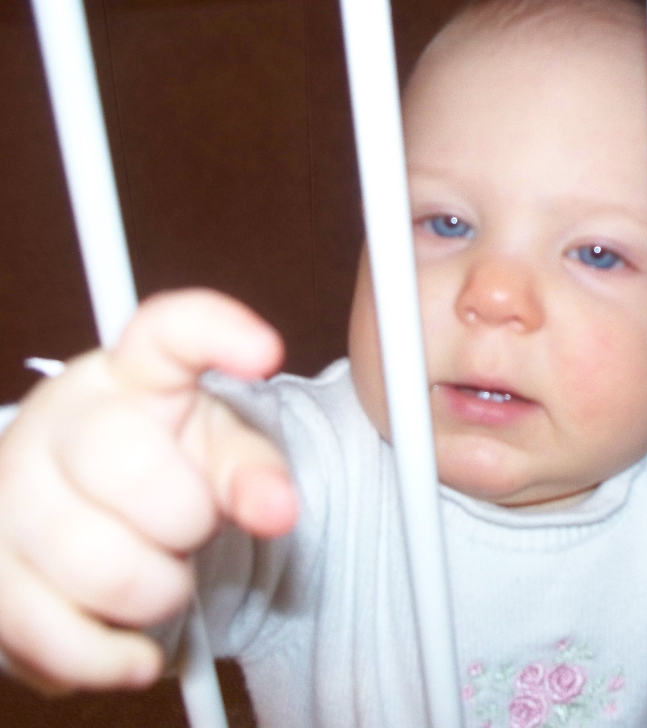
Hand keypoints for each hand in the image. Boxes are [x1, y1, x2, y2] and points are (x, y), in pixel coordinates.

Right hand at [0, 289, 297, 693]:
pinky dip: (108, 655)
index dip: (213, 332)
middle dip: (184, 518)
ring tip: (161, 580)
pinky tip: (132, 646)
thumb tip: (277, 509)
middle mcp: (57, 420)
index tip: (265, 352)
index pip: (164, 332)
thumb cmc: (166, 473)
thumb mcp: (219, 455)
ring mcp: (7, 493)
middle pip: (125, 464)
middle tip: (191, 529)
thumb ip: (254, 472)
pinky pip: (48, 633)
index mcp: (130, 376)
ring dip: (154, 592)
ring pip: (93, 563)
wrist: (95, 520)